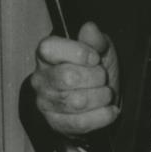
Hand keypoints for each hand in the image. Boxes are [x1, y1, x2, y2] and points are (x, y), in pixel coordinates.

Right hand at [31, 22, 119, 151]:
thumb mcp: (101, 50)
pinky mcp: (56, 123)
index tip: (95, 58)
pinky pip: (80, 123)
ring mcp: (46, 102)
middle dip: (95, 77)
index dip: (77, 52)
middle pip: (67, 77)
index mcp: (48, 55)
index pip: (49, 48)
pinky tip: (109, 109)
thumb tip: (89, 29)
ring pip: (76, 102)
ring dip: (101, 97)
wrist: (99, 102)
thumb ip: (95, 39)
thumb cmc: (95, 73)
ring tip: (106, 93)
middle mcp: (41, 78)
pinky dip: (101, 116)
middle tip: (102, 77)